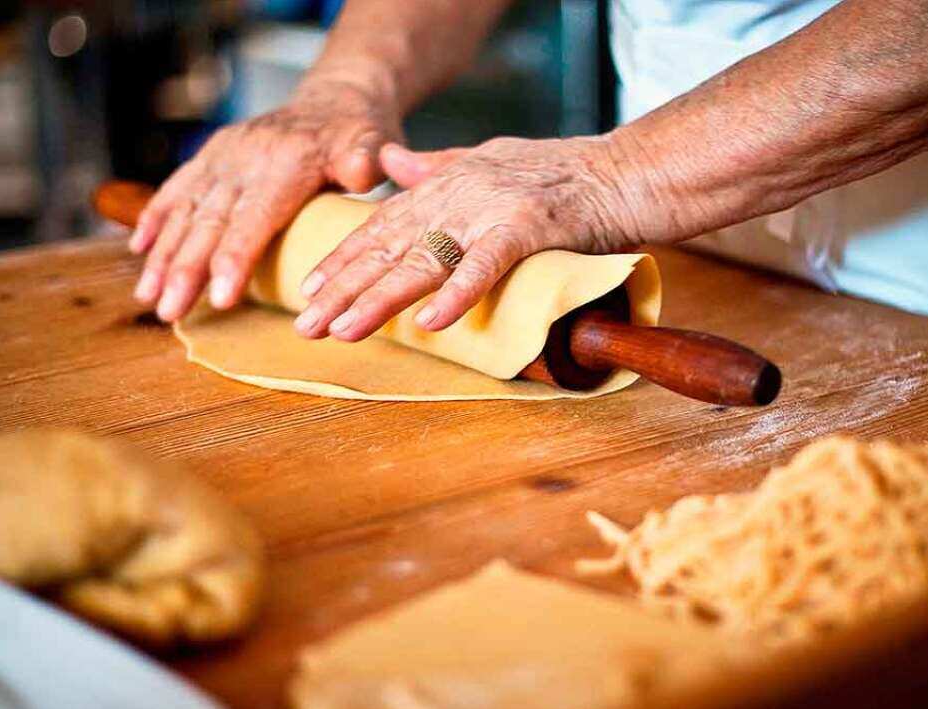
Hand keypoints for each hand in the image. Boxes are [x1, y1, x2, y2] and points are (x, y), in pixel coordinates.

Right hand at [130, 76, 403, 321]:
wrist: (334, 98)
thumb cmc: (356, 132)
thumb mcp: (371, 141)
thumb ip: (364, 159)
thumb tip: (362, 172)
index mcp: (285, 163)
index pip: (254, 219)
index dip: (234, 259)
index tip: (219, 299)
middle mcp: (244, 158)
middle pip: (210, 222)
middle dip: (185, 270)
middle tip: (168, 312)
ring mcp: (222, 156)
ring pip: (186, 211)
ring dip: (163, 256)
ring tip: (148, 297)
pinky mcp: (210, 156)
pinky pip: (177, 188)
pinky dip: (156, 218)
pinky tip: (140, 250)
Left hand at [293, 135, 642, 341]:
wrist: (620, 173)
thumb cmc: (560, 174)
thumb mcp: (486, 159)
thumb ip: (436, 165)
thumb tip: (391, 163)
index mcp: (444, 184)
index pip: (379, 226)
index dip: (342, 259)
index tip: (309, 290)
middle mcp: (456, 195)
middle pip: (387, 248)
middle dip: (343, 289)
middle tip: (306, 326)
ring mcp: (488, 210)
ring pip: (422, 260)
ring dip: (379, 299)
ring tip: (344, 331)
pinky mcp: (525, 228)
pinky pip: (484, 266)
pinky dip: (456, 295)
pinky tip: (429, 323)